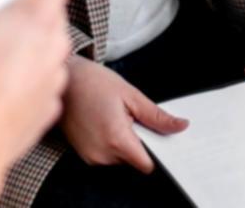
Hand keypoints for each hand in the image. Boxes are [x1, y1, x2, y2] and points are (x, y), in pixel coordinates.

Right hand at [59, 56, 187, 172]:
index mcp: (116, 138)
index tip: (158, 138)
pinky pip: (107, 156)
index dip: (157, 152)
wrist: (65, 80)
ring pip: (121, 159)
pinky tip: (104, 123)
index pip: (147, 164)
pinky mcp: (83, 155)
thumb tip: (180, 126)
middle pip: (134, 161)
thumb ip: (157, 116)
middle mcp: (102, 154)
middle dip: (139, 142)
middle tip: (131, 117)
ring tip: (114, 117)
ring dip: (124, 143)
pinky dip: (111, 143)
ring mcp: (90, 157)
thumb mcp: (131, 95)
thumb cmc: (93, 82)